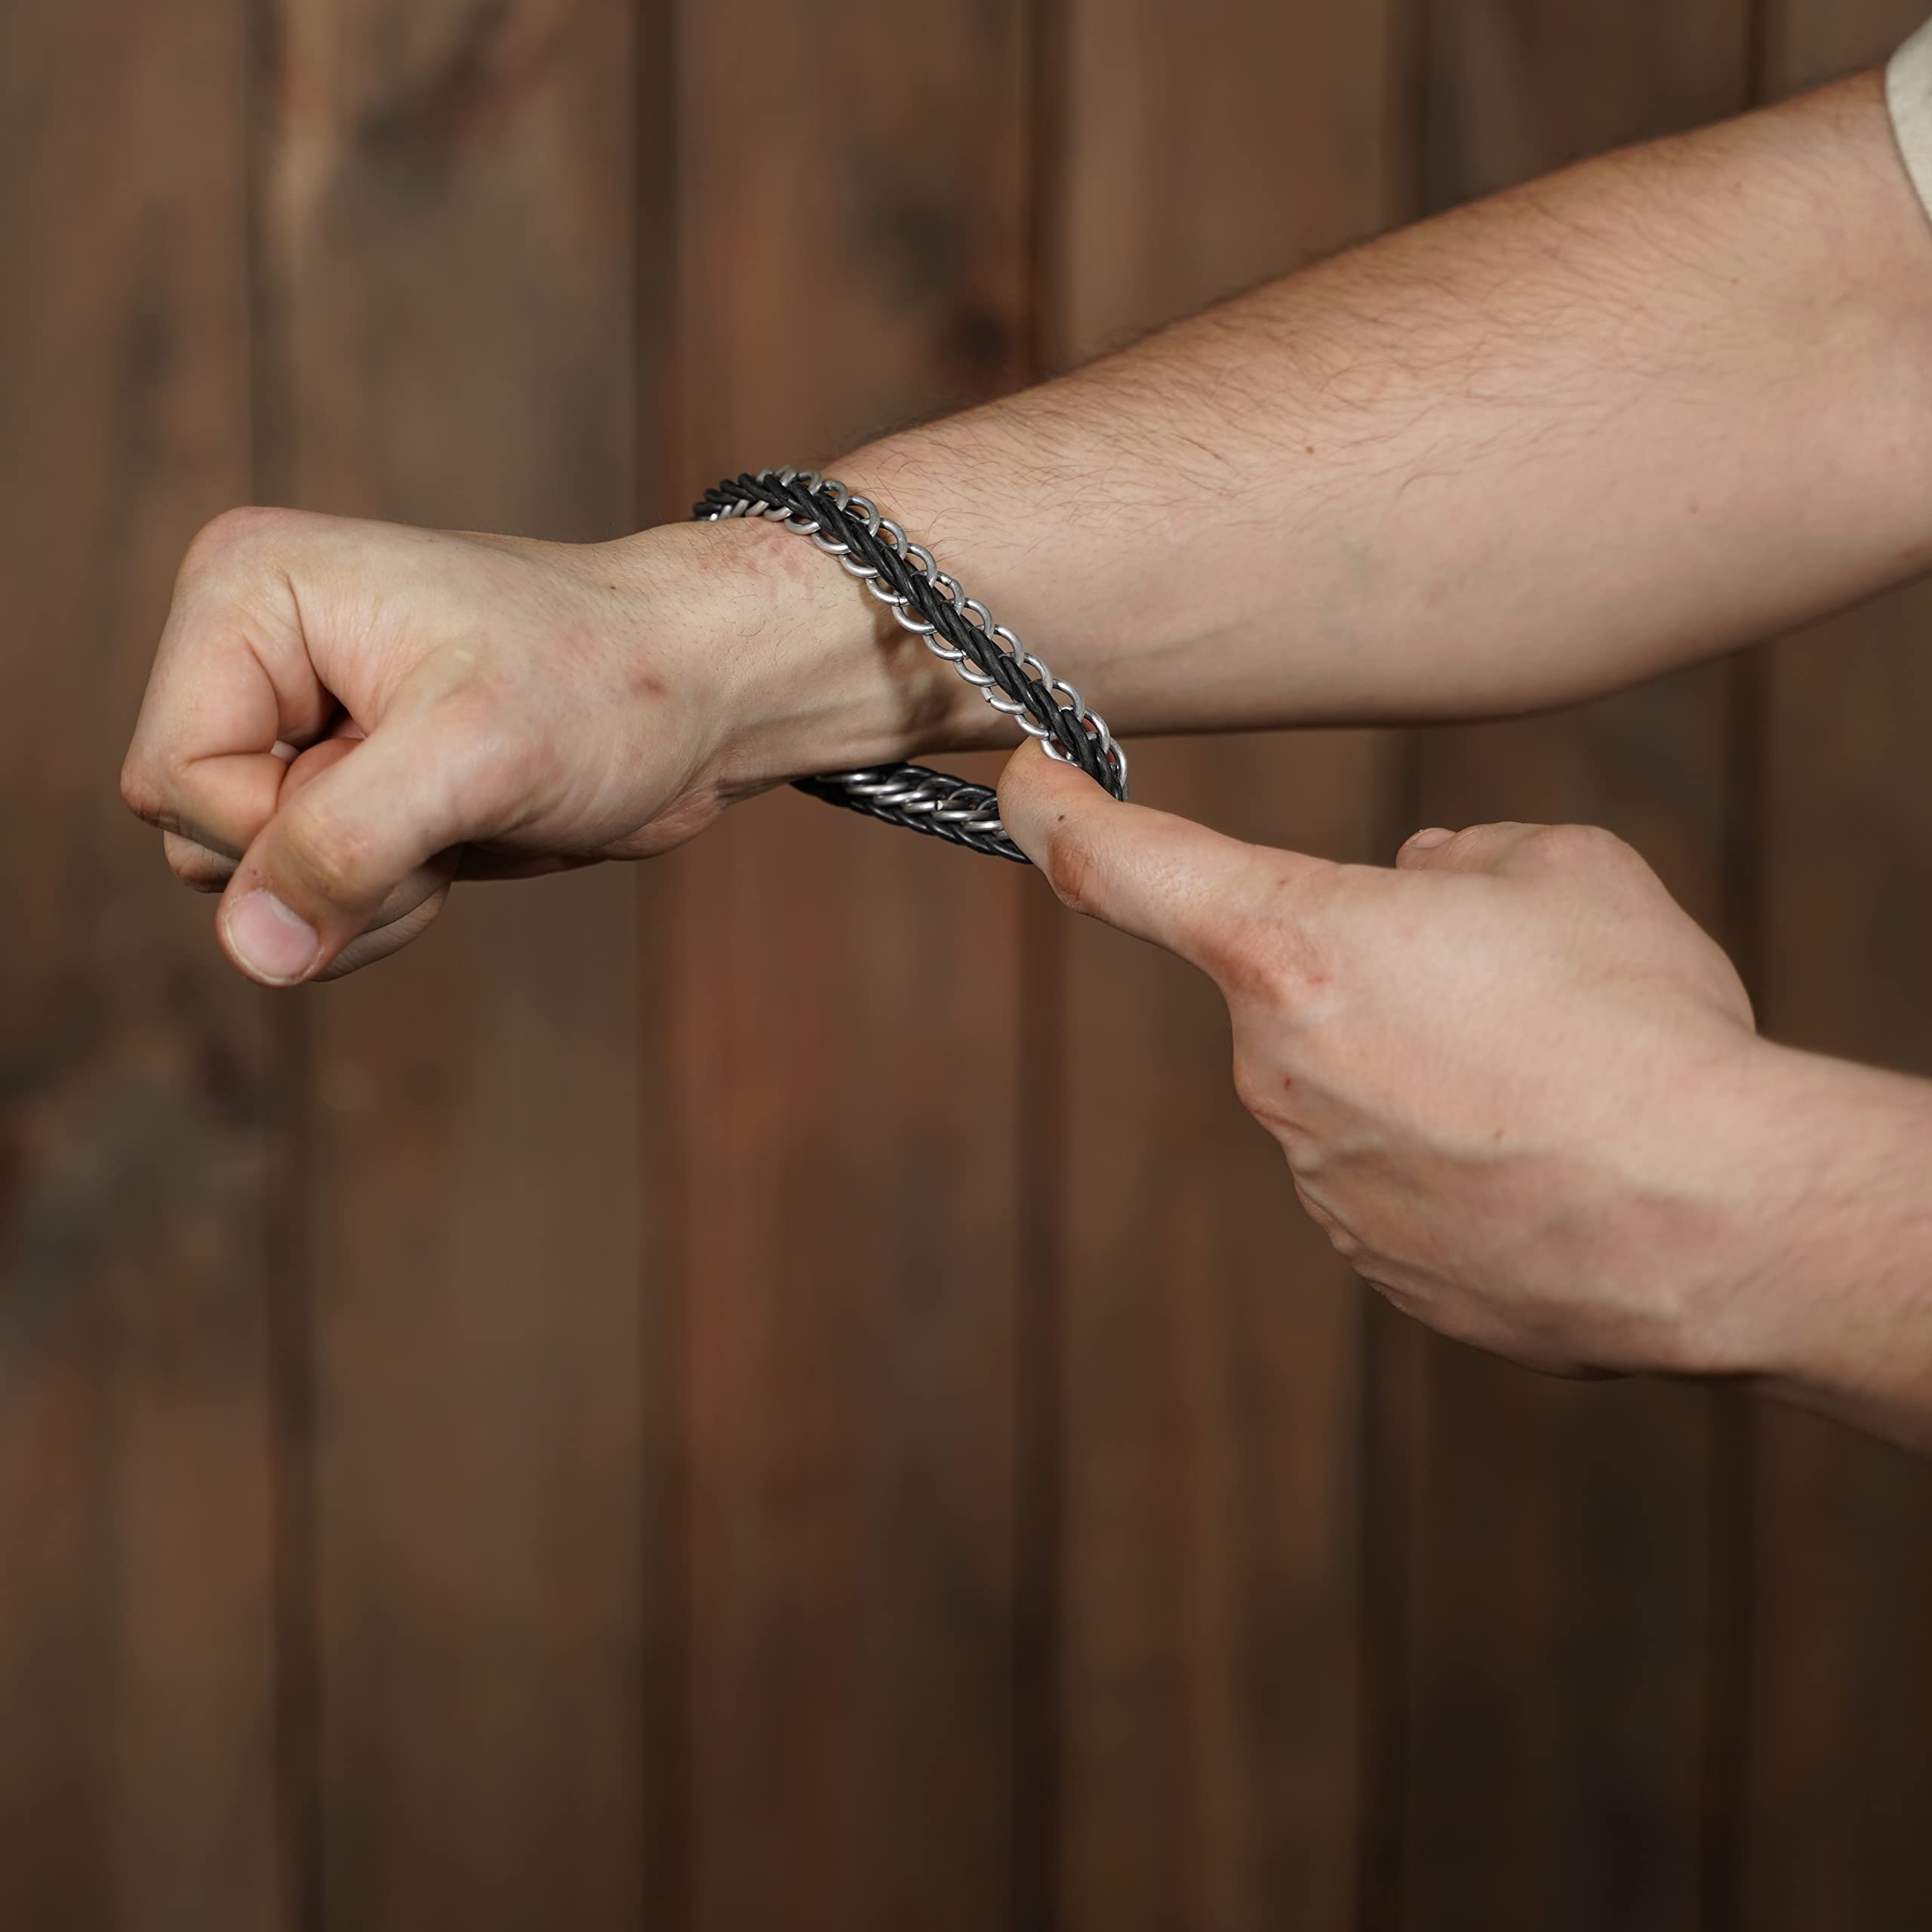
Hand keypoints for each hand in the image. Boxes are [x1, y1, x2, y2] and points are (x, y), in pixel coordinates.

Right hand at [120, 507, 944, 983]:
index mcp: (245, 591)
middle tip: (449, 805)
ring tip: (460, 817)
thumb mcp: (476, 757)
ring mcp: (296, 718)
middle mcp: (251, 647)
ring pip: (247, 880)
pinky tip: (458, 846)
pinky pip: (303, 894)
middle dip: (328, 864)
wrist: (706, 691)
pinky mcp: (346, 781)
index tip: (408, 789)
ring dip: (360, 894)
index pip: (174, 779)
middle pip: (194, 836)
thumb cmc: (609, 685)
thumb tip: (252, 951)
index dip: (286, 828)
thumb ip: (345, 845)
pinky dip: (379, 905)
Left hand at [998, 745, 1774, 1379]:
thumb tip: (1421, 881)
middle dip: (1376, 974)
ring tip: (1559, 1089)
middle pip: (1293, 987)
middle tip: (1515, 994)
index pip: (1123, 863)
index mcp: (1291, 946)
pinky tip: (1553, 1167)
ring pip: (1351, 1088)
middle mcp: (1272, 1070)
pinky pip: (1394, 1180)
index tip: (1029, 784)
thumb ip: (1463, 861)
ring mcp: (1317, 1180)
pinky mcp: (1374, 1263)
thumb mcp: (1567, 872)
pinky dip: (1455, 1163)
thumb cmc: (1641, 1025)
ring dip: (1428, 1073)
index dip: (1057, 813)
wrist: (1720, 1222)